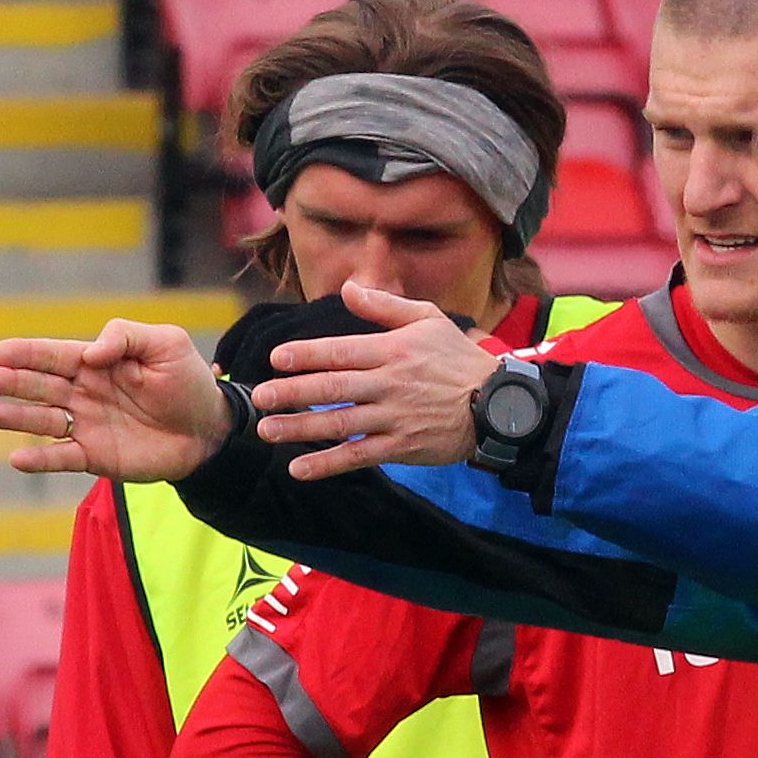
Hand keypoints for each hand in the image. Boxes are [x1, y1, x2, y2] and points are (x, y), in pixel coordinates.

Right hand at [0, 319, 231, 480]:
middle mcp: (83, 393)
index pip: (54, 355)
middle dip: (12, 382)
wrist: (210, 429)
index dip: (26, 353)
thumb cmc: (188, 382)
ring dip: (16, 417)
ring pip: (43, 420)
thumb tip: (90, 352)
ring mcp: (86, 425)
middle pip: (40, 385)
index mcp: (96, 362)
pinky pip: (62, 458)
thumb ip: (126, 336)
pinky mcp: (95, 456)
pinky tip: (18, 457)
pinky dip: (40, 459)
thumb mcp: (167, 344)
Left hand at [248, 280, 500, 479]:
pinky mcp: (401, 447)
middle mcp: (390, 384)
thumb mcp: (429, 320)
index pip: (340, 352)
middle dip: (292, 393)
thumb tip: (348, 289)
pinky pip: (358, 456)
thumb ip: (384, 307)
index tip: (276, 358)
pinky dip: (328, 464)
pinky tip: (299, 468)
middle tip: (260, 397)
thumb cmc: (460, 360)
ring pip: (339, 423)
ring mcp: (395, 418)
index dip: (306, 355)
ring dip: (300, 428)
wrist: (498, 406)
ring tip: (267, 430)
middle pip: (332, 388)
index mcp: (393, 350)